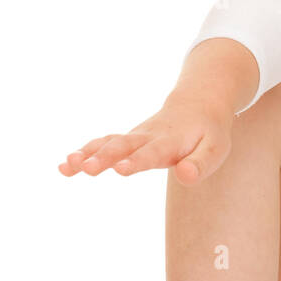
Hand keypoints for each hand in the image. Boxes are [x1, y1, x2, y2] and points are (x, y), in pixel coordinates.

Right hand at [58, 96, 233, 184]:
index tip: (119, 169)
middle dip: (103, 157)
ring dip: (87, 154)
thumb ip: (201, 165)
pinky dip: (84, 152)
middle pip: (123, 146)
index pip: (152, 152)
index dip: (136, 161)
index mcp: (171, 141)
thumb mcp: (215, 150)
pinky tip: (65, 167)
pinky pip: (103, 143)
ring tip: (66, 166)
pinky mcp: (127, 139)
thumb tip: (186, 176)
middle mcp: (148, 136)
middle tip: (85, 168)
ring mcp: (135, 136)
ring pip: (108, 143)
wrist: (197, 104)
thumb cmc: (208, 133)